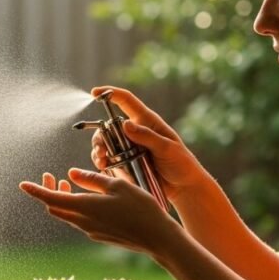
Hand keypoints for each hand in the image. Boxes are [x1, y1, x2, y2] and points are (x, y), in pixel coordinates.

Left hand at [19, 168, 186, 257]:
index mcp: (84, 207)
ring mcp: (91, 231)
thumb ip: (91, 179)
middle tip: (51, 177)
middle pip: (55, 209)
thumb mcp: (117, 185)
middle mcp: (83, 222)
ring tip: (68, 185)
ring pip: (67, 215)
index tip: (23, 184)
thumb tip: (71, 175)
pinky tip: (87, 199)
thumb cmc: (140, 208)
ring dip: (63, 200)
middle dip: (49, 193)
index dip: (36, 190)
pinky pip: (80, 221)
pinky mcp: (100, 236)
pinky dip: (76, 208)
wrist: (157, 238)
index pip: (51, 199)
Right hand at [89, 86, 204, 202]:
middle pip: (109, 127)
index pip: (126, 101)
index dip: (110, 94)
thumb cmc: (181, 163)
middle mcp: (135, 132)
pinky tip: (103, 167)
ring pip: (106, 144)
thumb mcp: (167, 148)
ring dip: (98, 150)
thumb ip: (147, 136)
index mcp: (147, 122)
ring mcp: (130, 148)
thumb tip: (124, 123)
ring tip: (101, 161)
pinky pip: (109, 159)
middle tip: (100, 150)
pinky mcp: (127, 163)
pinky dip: (102, 162)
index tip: (94, 93)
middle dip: (99, 136)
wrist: (184, 187)